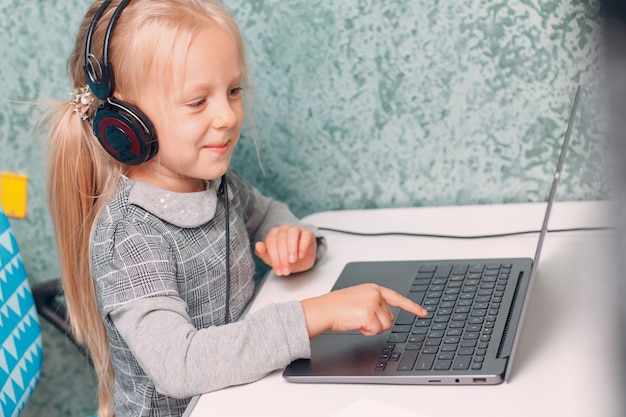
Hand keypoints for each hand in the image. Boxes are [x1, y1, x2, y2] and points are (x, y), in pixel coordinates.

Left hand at [254, 225, 316, 275]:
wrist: (301, 260)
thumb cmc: (285, 258)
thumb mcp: (272, 259)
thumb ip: (263, 253)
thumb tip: (258, 245)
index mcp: (273, 234)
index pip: (271, 243)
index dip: (274, 258)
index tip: (278, 270)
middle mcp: (283, 229)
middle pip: (281, 240)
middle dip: (283, 257)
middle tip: (285, 270)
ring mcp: (296, 229)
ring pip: (292, 234)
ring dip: (291, 248)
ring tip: (292, 261)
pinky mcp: (308, 232)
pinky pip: (305, 236)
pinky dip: (303, 246)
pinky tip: (301, 255)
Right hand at [300, 283, 427, 337]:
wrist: (324, 310)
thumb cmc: (337, 307)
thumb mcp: (360, 299)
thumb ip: (376, 303)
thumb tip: (389, 318)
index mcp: (374, 288)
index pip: (397, 298)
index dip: (412, 307)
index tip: (423, 313)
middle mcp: (375, 294)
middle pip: (390, 317)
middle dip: (378, 322)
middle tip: (361, 318)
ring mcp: (373, 304)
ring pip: (385, 326)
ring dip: (372, 328)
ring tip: (357, 320)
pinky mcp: (368, 315)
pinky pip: (376, 331)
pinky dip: (366, 332)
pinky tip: (355, 324)